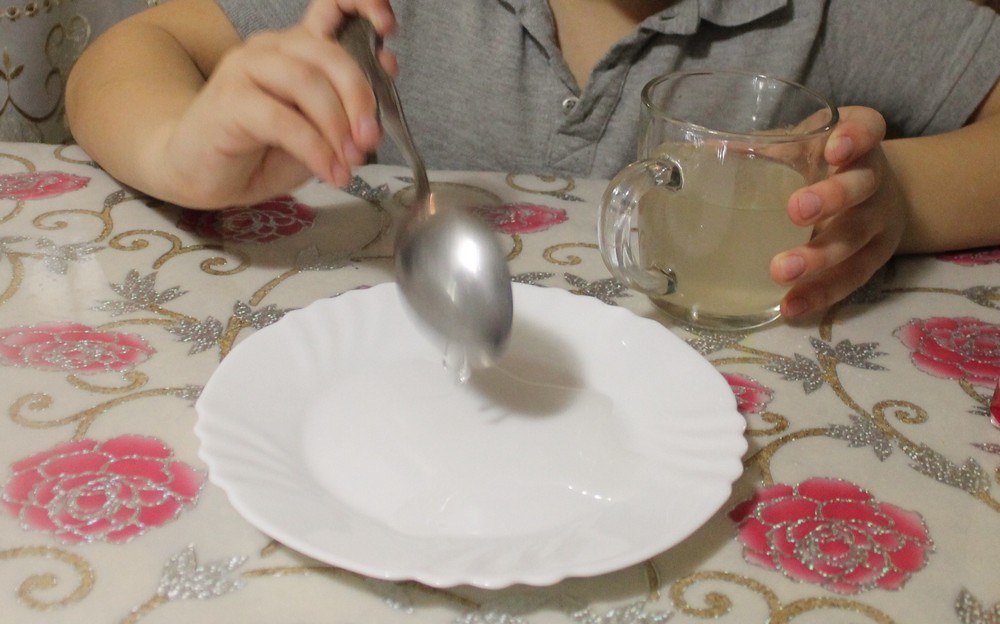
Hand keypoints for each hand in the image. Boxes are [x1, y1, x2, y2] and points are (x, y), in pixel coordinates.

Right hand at [162, 0, 396, 207]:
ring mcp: (246, 69)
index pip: (332, 5)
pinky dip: (315, 149)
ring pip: (307, 82)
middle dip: (360, 99)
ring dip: (337, 128)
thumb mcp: (320, 130)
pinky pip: (283, 120)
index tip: (388, 30)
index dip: (365, 6)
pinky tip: (329, 172)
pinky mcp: (229, 101)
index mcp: (299, 48)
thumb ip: (350, 103)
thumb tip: (388, 69)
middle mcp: (272, 48)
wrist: (203, 174)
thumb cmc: (263, 150)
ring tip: (349, 163)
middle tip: (370, 140)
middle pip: (329, 55)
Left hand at [770, 106, 905, 317]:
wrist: (872, 195)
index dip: (855, 137)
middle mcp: (874, 177)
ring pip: (857, 237)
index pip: (868, 128)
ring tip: (782, 270)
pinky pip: (852, 278)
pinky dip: (821, 293)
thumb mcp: (798, 147)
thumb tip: (703, 154)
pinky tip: (791, 306)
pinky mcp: (876, 257)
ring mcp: (879, 220)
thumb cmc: (821, 163)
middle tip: (796, 211)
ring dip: (820, 256)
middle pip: (863, 185)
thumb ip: (762, 151)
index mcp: (856, 140)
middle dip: (832, 198)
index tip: (833, 148)